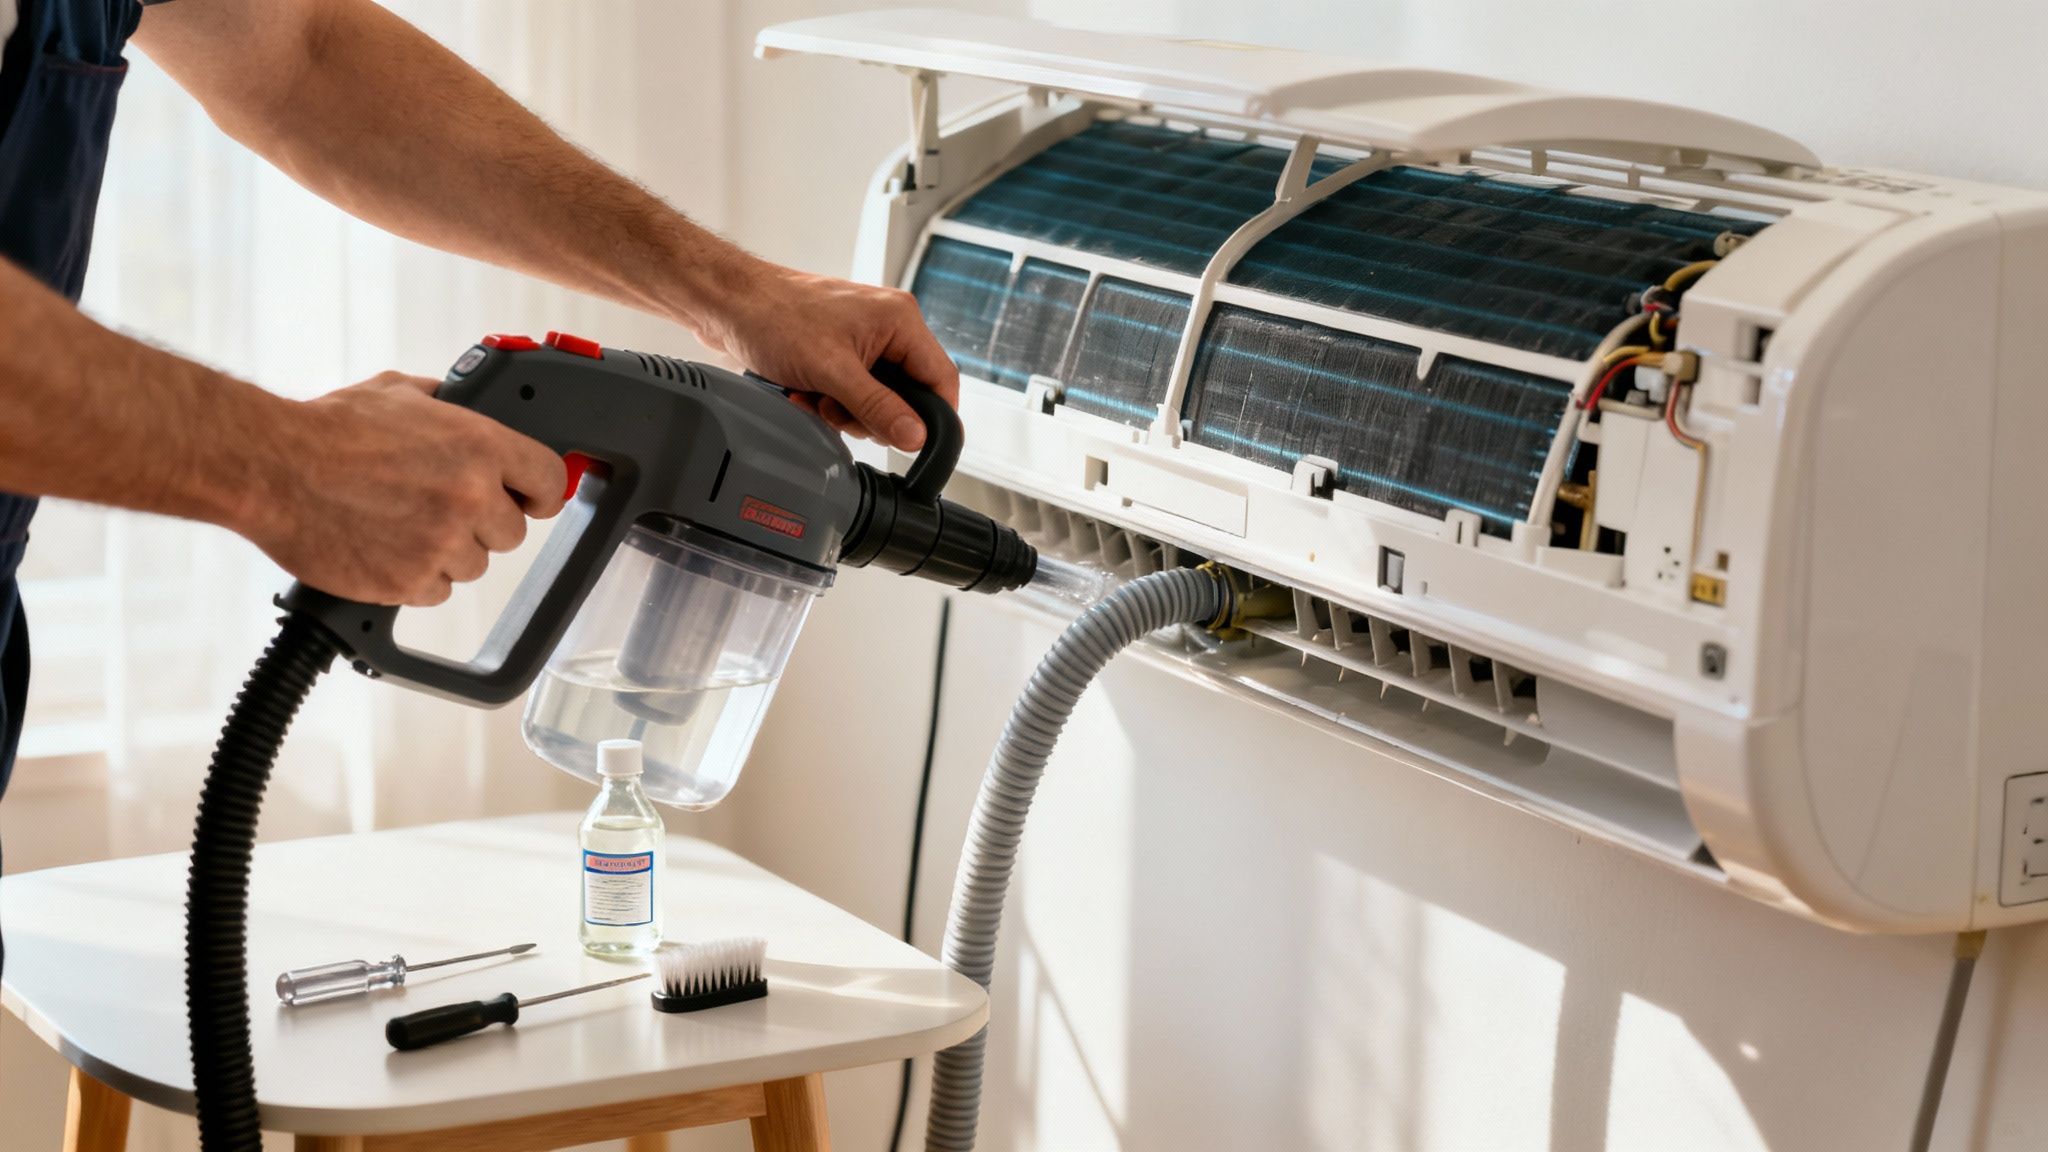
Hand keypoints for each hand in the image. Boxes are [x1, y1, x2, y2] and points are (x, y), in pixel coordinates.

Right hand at [244, 372, 567, 605]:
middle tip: (442, 509)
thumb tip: (464, 403)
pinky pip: (436, 592)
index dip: (539, 493)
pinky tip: (386, 549)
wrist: (271, 468)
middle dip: (484, 524)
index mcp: (480, 446)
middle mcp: (470, 498)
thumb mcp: (399, 392)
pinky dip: (415, 578)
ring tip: (403, 525)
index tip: (529, 499)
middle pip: (512, 533)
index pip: (549, 481)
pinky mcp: (409, 582)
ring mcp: (441, 544)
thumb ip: (446, 404)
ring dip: (448, 552)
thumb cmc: (327, 429)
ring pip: (475, 565)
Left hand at [694, 259, 958, 451]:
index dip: (932, 416)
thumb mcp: (833, 372)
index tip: (913, 442)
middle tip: (840, 412)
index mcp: (901, 320)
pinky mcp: (841, 348)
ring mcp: (864, 337)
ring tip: (815, 398)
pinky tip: (805, 393)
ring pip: (878, 396)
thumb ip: (879, 407)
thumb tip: (916, 436)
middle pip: (908, 393)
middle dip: (874, 413)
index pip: (941, 378)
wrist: (729, 303)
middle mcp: (889, 326)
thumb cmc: (776, 318)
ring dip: (847, 409)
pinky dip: (831, 399)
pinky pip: (853, 388)